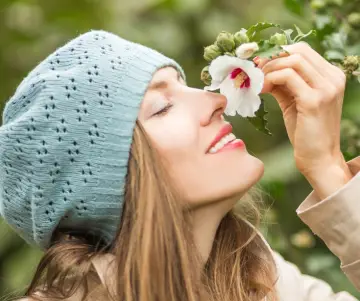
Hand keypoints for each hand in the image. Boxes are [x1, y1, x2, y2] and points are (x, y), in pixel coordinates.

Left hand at [256, 42, 351, 198]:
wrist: (318, 158)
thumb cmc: (306, 131)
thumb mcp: (294, 101)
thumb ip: (283, 83)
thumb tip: (262, 69)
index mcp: (331, 76)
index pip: (303, 50)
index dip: (278, 52)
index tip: (259, 63)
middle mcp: (333, 78)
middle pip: (298, 51)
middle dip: (271, 58)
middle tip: (254, 70)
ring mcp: (326, 88)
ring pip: (292, 60)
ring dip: (269, 68)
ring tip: (256, 82)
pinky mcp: (314, 100)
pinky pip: (287, 77)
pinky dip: (269, 79)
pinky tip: (261, 90)